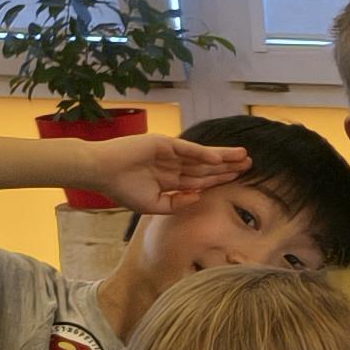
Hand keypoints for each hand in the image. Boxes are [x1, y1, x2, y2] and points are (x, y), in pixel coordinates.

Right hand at [87, 135, 251, 217]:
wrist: (99, 172)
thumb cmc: (121, 189)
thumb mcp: (153, 205)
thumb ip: (176, 203)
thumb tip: (199, 197)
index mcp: (169, 179)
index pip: (200, 180)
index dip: (219, 179)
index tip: (238, 179)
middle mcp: (172, 165)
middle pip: (206, 167)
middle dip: (227, 167)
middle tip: (250, 165)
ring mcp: (168, 153)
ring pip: (202, 157)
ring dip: (223, 157)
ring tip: (244, 157)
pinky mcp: (163, 144)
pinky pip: (189, 150)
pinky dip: (205, 153)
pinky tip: (221, 157)